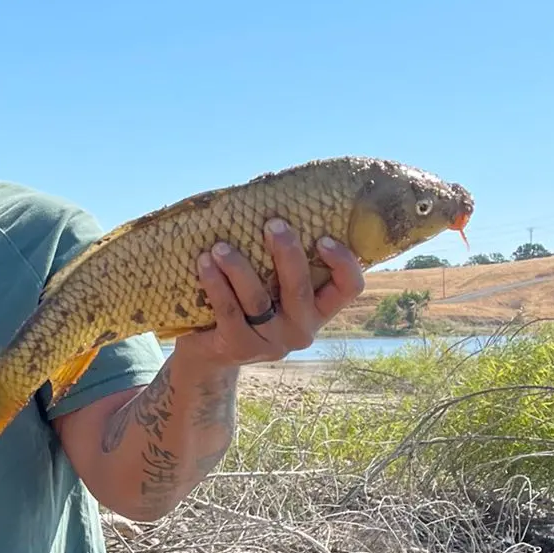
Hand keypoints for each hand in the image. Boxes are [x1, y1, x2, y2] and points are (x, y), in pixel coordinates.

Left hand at [173, 219, 364, 369]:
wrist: (210, 354)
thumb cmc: (246, 306)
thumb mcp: (273, 287)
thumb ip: (283, 259)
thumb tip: (277, 198)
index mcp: (318, 311)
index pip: (349, 289)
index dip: (344, 263)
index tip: (323, 237)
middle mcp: (300, 331)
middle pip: (299, 288)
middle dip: (286, 253)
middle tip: (272, 223)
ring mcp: (270, 343)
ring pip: (258, 300)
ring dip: (238, 267)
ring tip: (220, 245)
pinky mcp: (239, 348)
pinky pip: (228, 311)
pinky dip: (216, 284)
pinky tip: (204, 263)